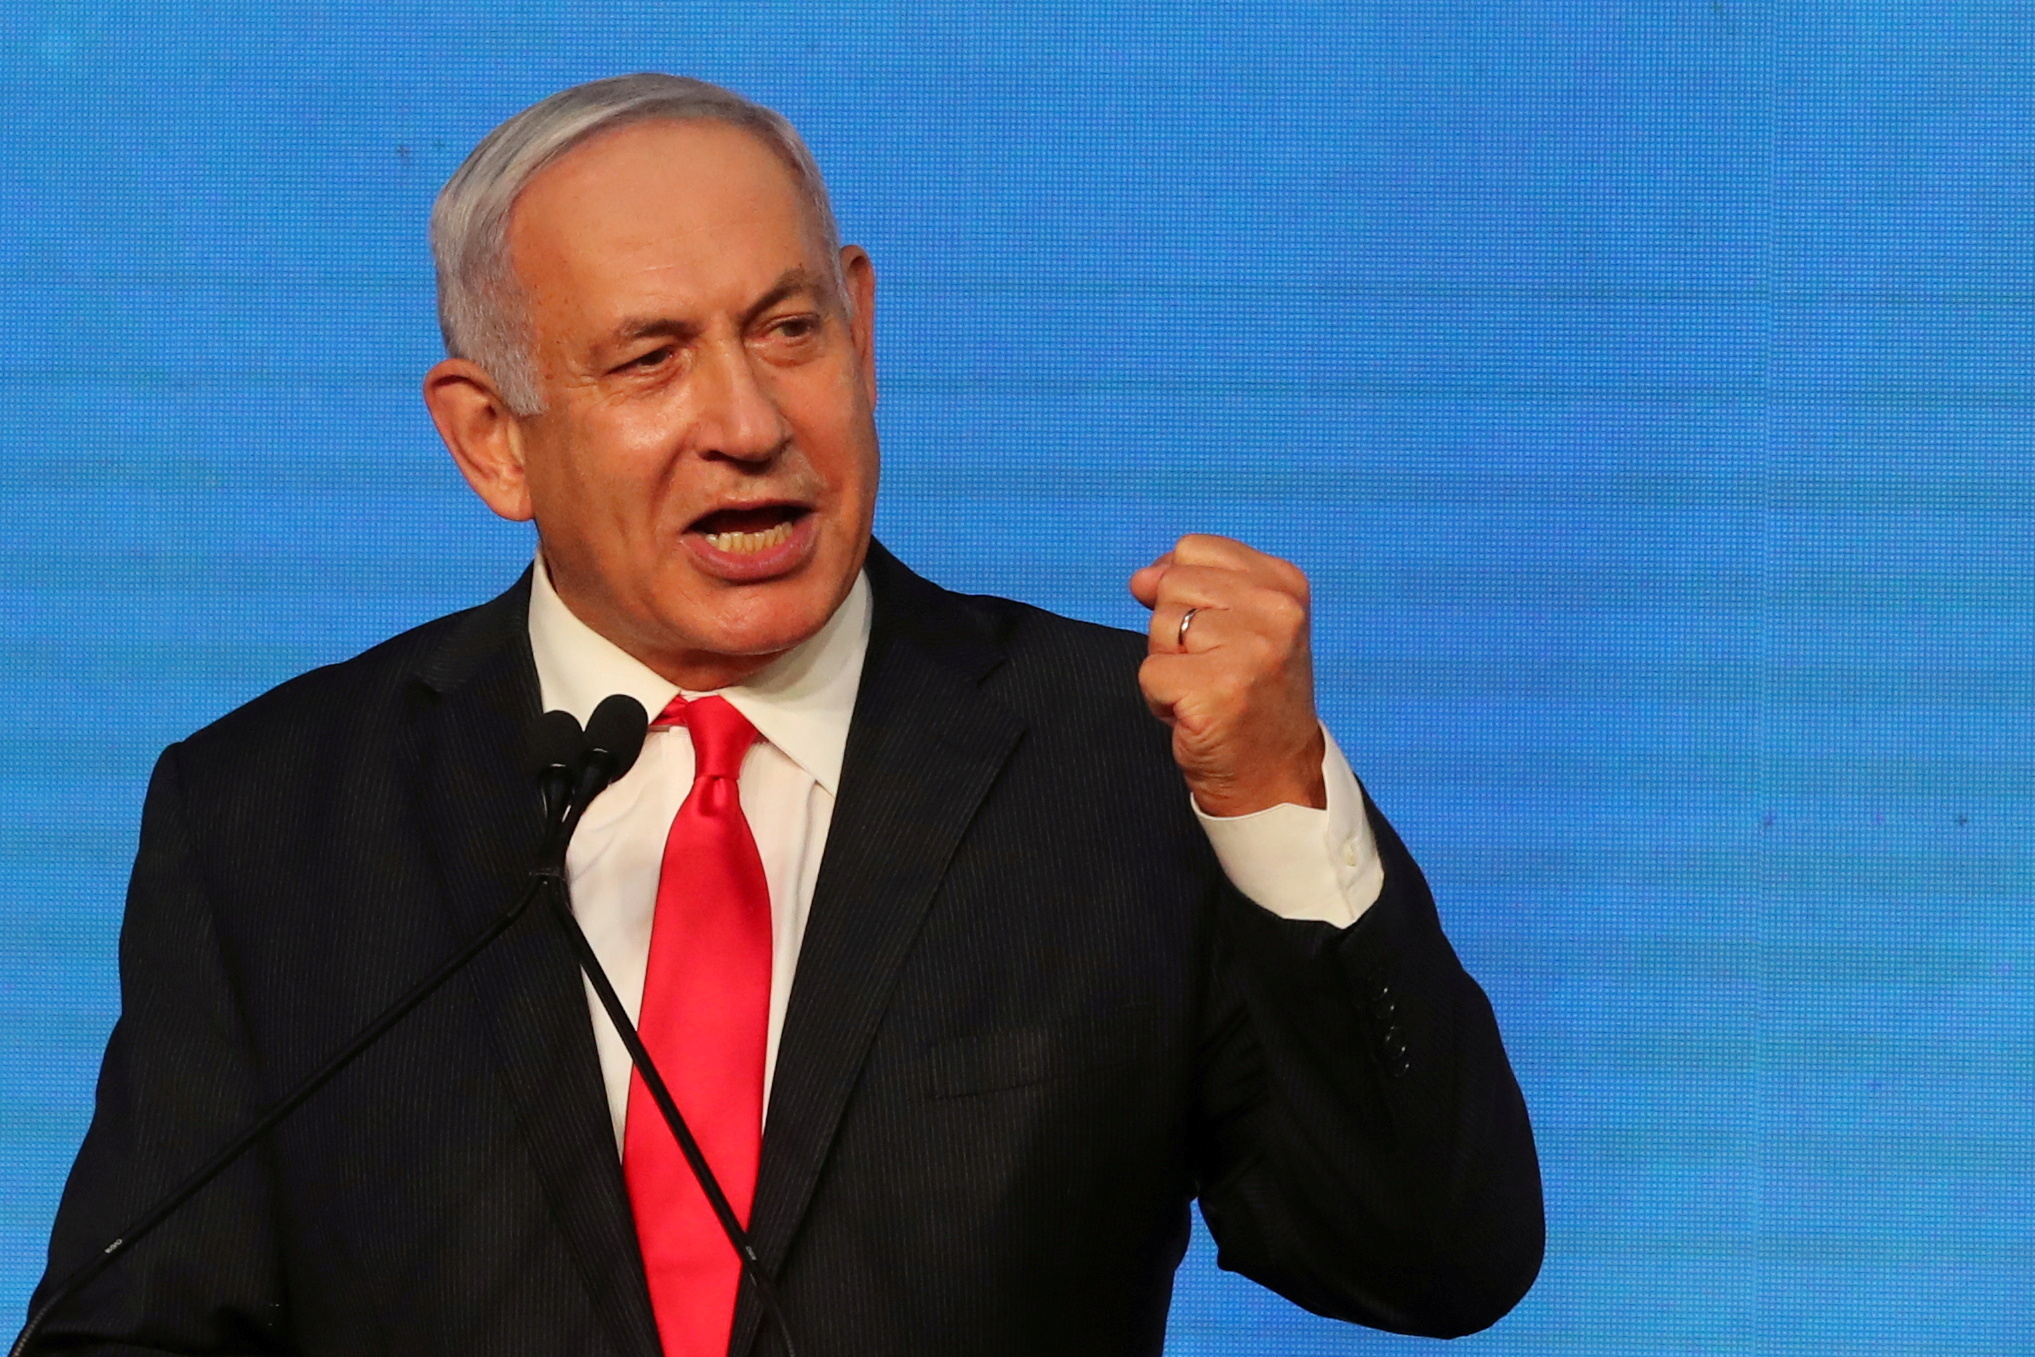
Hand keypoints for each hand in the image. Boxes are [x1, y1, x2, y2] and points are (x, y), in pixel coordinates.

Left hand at [1130, 534, 1326, 816]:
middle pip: (1171, 586)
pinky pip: (1150, 673)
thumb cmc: (1251, 696)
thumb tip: (1141, 579)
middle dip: (1175, 630)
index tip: (1214, 632)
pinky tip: (1195, 714)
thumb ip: (1192, 586)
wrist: (1275, 773)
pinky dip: (1160, 700)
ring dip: (1168, 665)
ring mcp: (1250, 650)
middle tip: (1213, 668)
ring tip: (1206, 690)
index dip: (1182, 590)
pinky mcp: (1216, 690)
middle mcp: (1276, 611)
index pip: (1193, 549)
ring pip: (1158, 628)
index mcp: (1284, 584)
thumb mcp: (1240, 623)